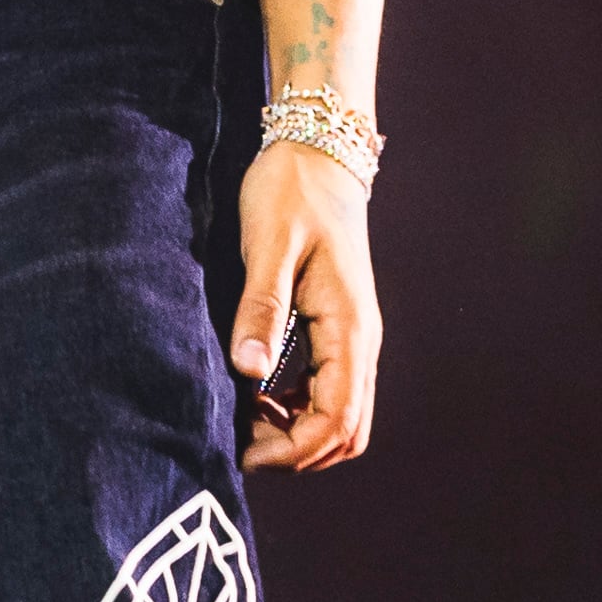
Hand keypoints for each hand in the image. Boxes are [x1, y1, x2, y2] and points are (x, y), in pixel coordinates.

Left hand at [231, 139, 379, 470]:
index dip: (294, 450)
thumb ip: (262, 308)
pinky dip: (297, 409)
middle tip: (241, 444)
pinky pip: (328, 390)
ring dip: (298, 432)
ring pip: (341, 415)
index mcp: (350, 327)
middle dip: (298, 452)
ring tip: (243, 420)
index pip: (337, 419)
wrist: (316, 149)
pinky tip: (257, 394)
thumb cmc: (290, 191)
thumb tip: (250, 372)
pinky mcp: (337, 327)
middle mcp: (360, 340)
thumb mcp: (269, 246)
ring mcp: (352, 335)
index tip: (244, 452)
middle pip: (347, 431)